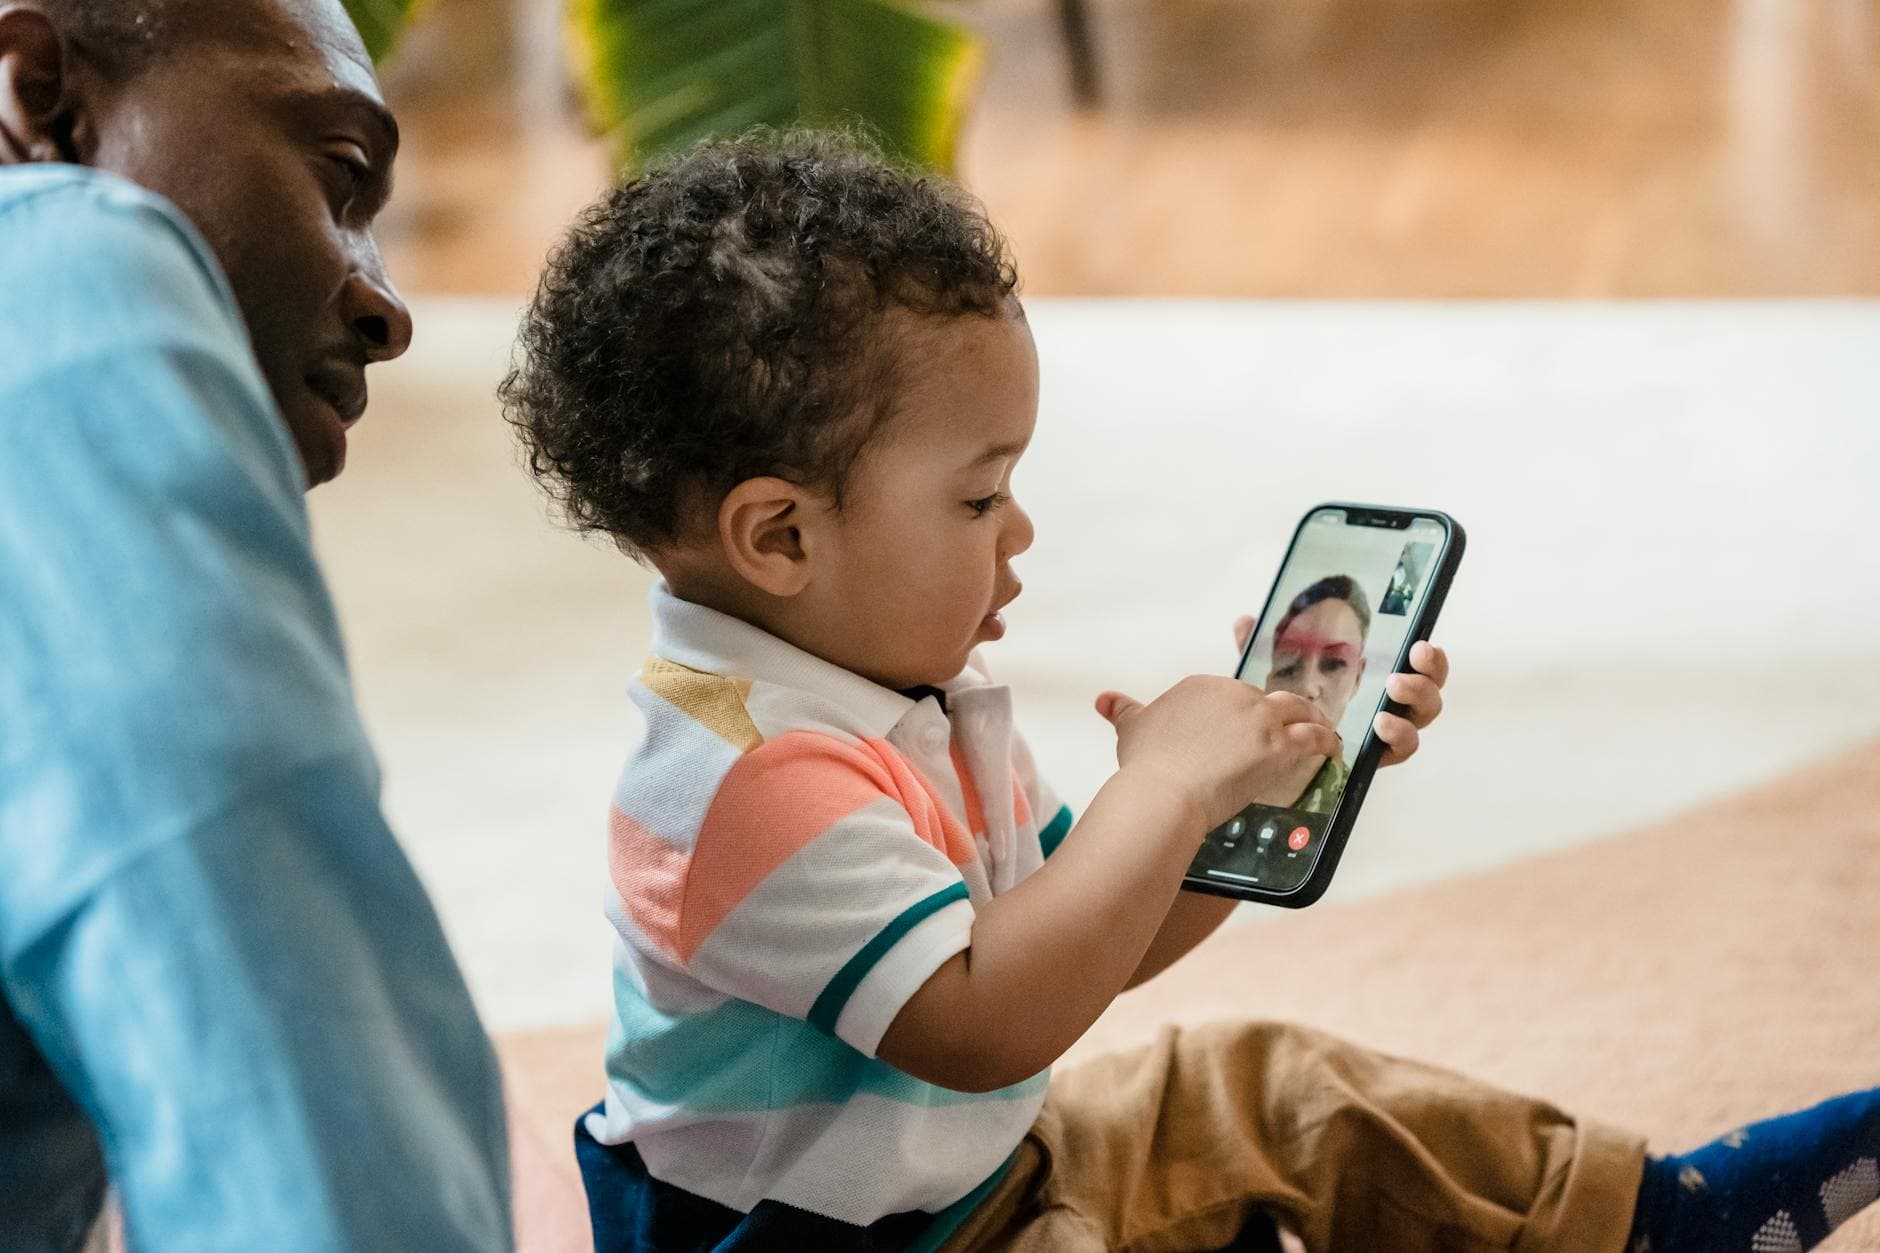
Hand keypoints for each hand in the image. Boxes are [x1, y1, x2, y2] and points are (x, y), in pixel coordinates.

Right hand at [1095, 677, 1340, 832]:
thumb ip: (1123, 711)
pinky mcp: (1279, 746)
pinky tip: (1333, 750)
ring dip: (1314, 719)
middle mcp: (1234, 693)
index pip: (1233, 693)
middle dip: (1282, 712)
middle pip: (1268, 698)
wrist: (1162, 794)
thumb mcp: (1132, 730)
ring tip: (1322, 730)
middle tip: (1293, 725)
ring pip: (1298, 710)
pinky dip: (1327, 742)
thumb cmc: (1146, 766)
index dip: (1245, 710)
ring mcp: (1259, 718)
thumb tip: (1104, 700)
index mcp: (1202, 686)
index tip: (1250, 724)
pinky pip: (1314, 737)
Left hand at [1232, 616, 1447, 767]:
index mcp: (1378, 678)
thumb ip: (1267, 649)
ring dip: (1414, 702)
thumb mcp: (1278, 673)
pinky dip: (1397, 736)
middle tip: (1405, 667)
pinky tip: (1381, 726)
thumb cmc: (1289, 707)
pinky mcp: (1377, 758)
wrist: (1275, 756)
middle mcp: (1390, 705)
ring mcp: (1386, 734)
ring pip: (1421, 721)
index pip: (1417, 665)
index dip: (1428, 656)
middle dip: (1427, 676)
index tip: (1420, 643)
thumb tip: (1245, 622)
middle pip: (1429, 691)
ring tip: (1390, 693)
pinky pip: (1400, 750)